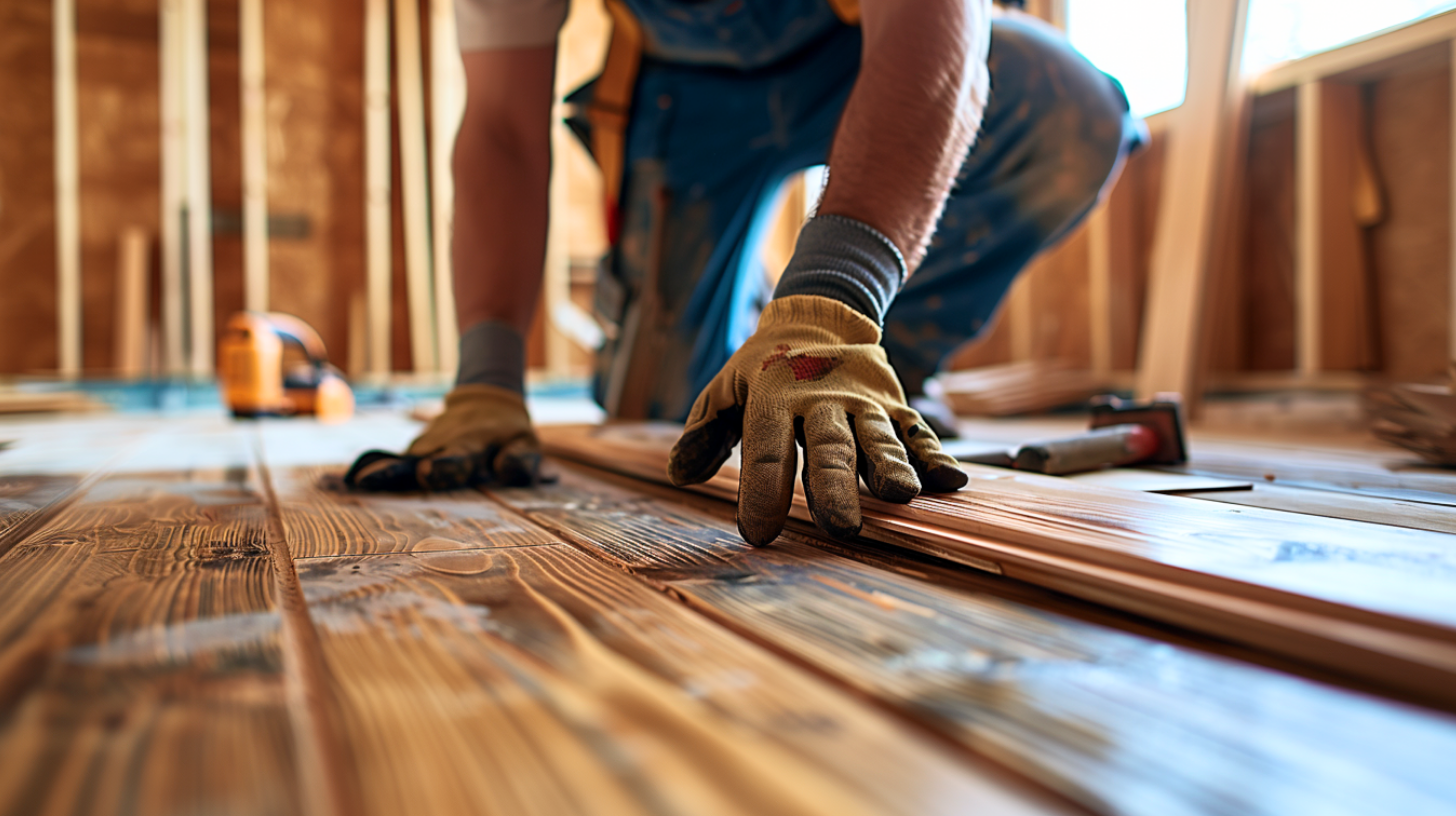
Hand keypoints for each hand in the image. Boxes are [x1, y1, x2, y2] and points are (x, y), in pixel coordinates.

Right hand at [345, 384, 540, 490]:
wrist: (485, 400)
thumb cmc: (508, 432)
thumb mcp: (526, 443)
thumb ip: (520, 459)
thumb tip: (503, 470)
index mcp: (472, 445)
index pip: (459, 457)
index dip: (445, 465)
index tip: (427, 472)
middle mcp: (442, 446)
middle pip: (418, 460)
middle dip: (397, 472)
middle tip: (368, 483)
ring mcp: (424, 447)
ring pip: (401, 461)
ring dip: (380, 473)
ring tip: (356, 484)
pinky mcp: (413, 451)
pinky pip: (392, 462)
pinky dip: (373, 469)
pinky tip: (353, 480)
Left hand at [668, 295, 966, 544]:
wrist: (820, 314)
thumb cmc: (764, 367)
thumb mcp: (725, 389)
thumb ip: (704, 431)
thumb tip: (680, 475)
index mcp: (774, 398)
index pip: (766, 450)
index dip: (761, 492)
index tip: (758, 533)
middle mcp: (822, 401)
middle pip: (829, 448)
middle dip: (835, 487)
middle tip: (843, 526)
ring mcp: (864, 404)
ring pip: (877, 439)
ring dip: (890, 467)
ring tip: (901, 496)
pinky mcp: (895, 406)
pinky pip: (917, 433)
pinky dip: (933, 455)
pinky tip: (949, 480)